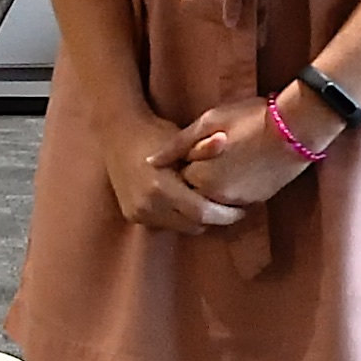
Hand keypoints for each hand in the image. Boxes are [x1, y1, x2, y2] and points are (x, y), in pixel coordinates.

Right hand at [90, 101, 238, 234]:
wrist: (118, 133)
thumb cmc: (155, 133)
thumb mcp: (181, 138)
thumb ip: (204, 146)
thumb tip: (224, 139)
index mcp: (161, 188)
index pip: (203, 214)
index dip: (226, 215)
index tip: (242, 208)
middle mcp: (148, 205)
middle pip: (193, 225)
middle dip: (214, 218)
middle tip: (230, 206)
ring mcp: (138, 213)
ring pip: (180, 227)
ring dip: (196, 219)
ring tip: (208, 203)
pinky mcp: (132, 215)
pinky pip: (165, 223)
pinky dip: (178, 216)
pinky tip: (184, 201)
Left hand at [172, 93, 314, 209]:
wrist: (297, 129)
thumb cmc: (250, 118)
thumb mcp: (208, 121)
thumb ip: (177, 144)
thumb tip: (150, 162)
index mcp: (201, 177)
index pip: (178, 178)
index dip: (185, 160)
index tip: (194, 146)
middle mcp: (217, 196)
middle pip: (193, 192)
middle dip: (196, 176)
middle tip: (212, 152)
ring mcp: (238, 201)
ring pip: (213, 198)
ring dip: (213, 183)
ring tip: (226, 158)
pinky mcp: (256, 201)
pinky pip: (233, 200)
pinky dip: (231, 188)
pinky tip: (240, 166)